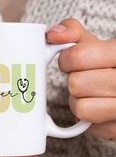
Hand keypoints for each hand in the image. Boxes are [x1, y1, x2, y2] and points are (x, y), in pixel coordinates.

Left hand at [47, 18, 115, 139]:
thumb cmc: (103, 64)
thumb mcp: (92, 43)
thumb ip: (72, 32)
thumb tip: (52, 34)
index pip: (78, 57)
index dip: (67, 60)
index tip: (71, 61)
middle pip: (76, 84)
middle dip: (74, 81)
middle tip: (84, 78)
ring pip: (81, 107)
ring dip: (78, 101)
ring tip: (90, 94)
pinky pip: (87, 124)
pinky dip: (86, 116)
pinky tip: (97, 107)